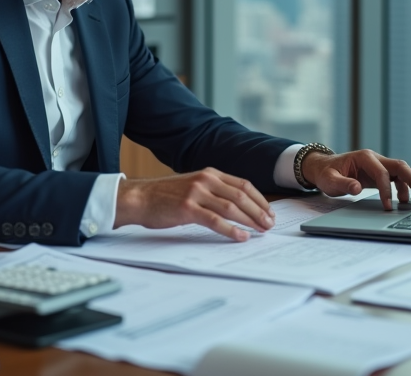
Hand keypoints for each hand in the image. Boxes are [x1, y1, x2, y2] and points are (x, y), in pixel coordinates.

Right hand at [114, 168, 273, 240]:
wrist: (140, 198)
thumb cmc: (165, 196)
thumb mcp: (193, 186)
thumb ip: (213, 192)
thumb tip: (239, 208)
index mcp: (210, 174)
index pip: (243, 185)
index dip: (259, 199)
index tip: (269, 212)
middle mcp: (206, 180)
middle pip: (241, 196)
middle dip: (259, 211)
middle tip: (270, 225)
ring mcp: (197, 193)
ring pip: (231, 208)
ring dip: (250, 220)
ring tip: (261, 231)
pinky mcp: (188, 208)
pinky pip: (215, 220)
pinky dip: (231, 230)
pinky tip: (241, 236)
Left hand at [299, 149, 410, 209]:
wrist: (326, 167)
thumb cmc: (328, 173)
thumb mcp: (329, 180)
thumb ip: (342, 184)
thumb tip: (357, 189)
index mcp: (365, 157)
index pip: (382, 173)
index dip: (387, 190)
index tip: (389, 207)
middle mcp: (379, 159)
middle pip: (404, 168)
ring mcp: (384, 166)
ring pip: (409, 172)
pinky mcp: (386, 174)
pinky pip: (405, 180)